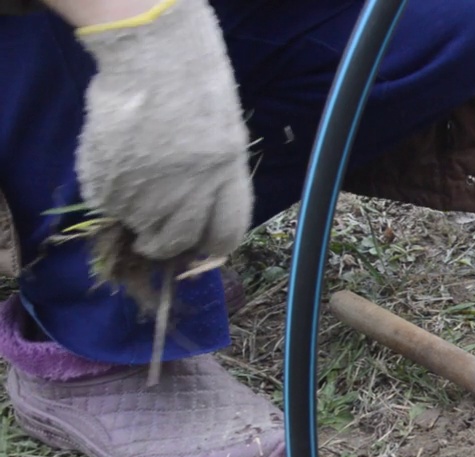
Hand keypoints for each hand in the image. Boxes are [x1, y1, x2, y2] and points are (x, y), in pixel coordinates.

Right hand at [73, 0, 252, 261]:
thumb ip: (216, 177)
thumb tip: (199, 214)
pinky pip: (105, 202)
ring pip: (139, 225)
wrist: (154, 52)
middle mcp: (192, 186)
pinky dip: (107, 196)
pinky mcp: (111, 174)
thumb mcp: (225, 136)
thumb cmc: (196, 86)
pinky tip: (114, 170)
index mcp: (228, 174)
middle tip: (154, 240)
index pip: (227, 232)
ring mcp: (149, 182)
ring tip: (133, 191)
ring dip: (134, 218)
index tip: (200, 246)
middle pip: (179, 239)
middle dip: (165, 245)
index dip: (213, 245)